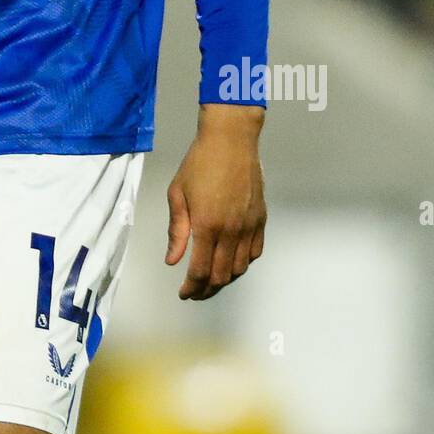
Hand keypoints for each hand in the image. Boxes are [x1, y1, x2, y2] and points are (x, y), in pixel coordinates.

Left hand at [165, 103, 265, 299]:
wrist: (230, 140)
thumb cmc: (199, 163)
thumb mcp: (178, 194)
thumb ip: (176, 230)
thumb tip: (173, 260)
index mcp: (207, 226)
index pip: (200, 271)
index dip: (192, 287)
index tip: (184, 293)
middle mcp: (231, 231)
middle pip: (222, 275)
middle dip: (207, 289)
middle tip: (195, 290)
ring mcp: (249, 226)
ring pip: (240, 268)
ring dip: (225, 278)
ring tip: (212, 277)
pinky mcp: (261, 218)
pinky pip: (255, 252)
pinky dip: (243, 263)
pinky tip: (232, 260)